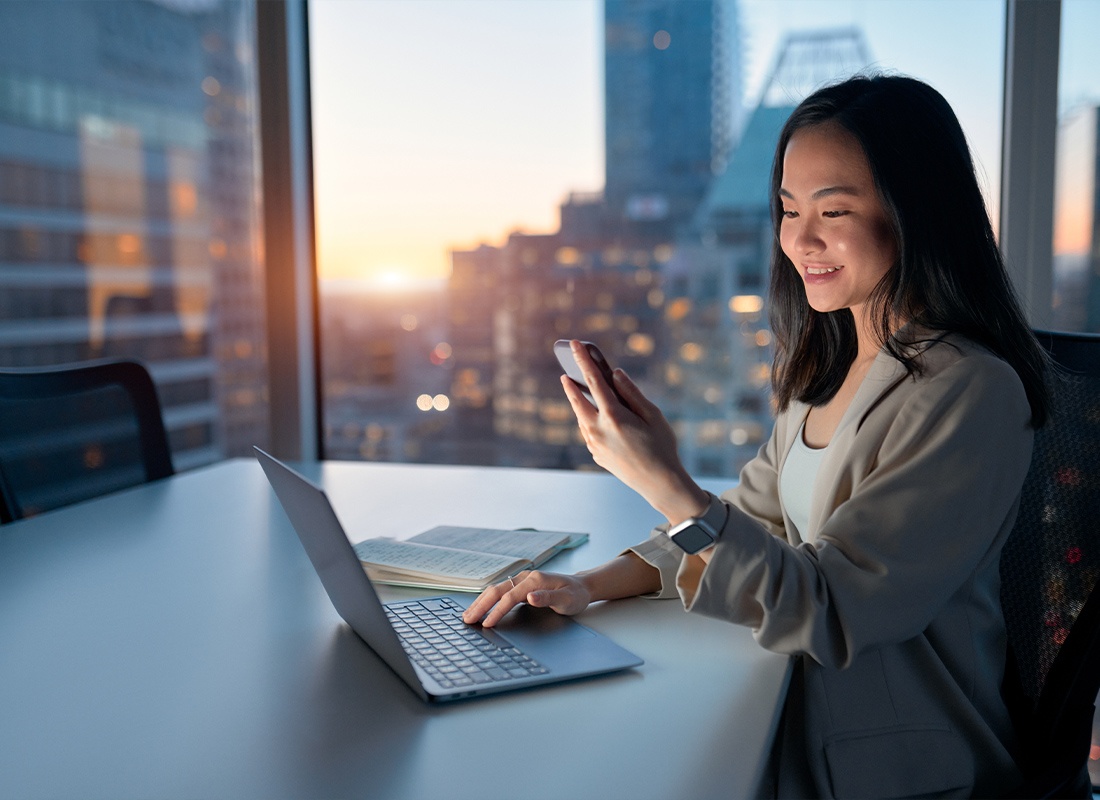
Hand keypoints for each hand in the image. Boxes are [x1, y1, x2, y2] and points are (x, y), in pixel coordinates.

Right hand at [462, 570, 591, 627]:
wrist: (581, 587)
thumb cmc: (575, 595)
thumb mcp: (567, 599)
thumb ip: (549, 598)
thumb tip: (530, 597)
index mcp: (535, 580)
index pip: (510, 597)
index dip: (497, 611)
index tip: (487, 624)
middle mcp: (525, 577)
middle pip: (497, 590)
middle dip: (481, 605)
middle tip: (467, 619)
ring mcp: (521, 580)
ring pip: (495, 590)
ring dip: (481, 602)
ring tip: (468, 615)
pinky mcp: (520, 585)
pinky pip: (500, 592)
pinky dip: (488, 600)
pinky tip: (481, 608)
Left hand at [561, 340, 708, 524]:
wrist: (659, 483)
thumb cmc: (662, 446)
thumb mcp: (653, 415)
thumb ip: (631, 392)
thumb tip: (615, 374)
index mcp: (613, 416)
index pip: (593, 381)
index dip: (584, 360)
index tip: (575, 344)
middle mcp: (598, 430)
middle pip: (577, 399)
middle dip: (571, 382)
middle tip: (565, 369)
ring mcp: (594, 445)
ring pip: (581, 417)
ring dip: (578, 401)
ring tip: (577, 388)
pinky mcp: (596, 455)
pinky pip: (588, 431)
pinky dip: (588, 419)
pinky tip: (592, 414)